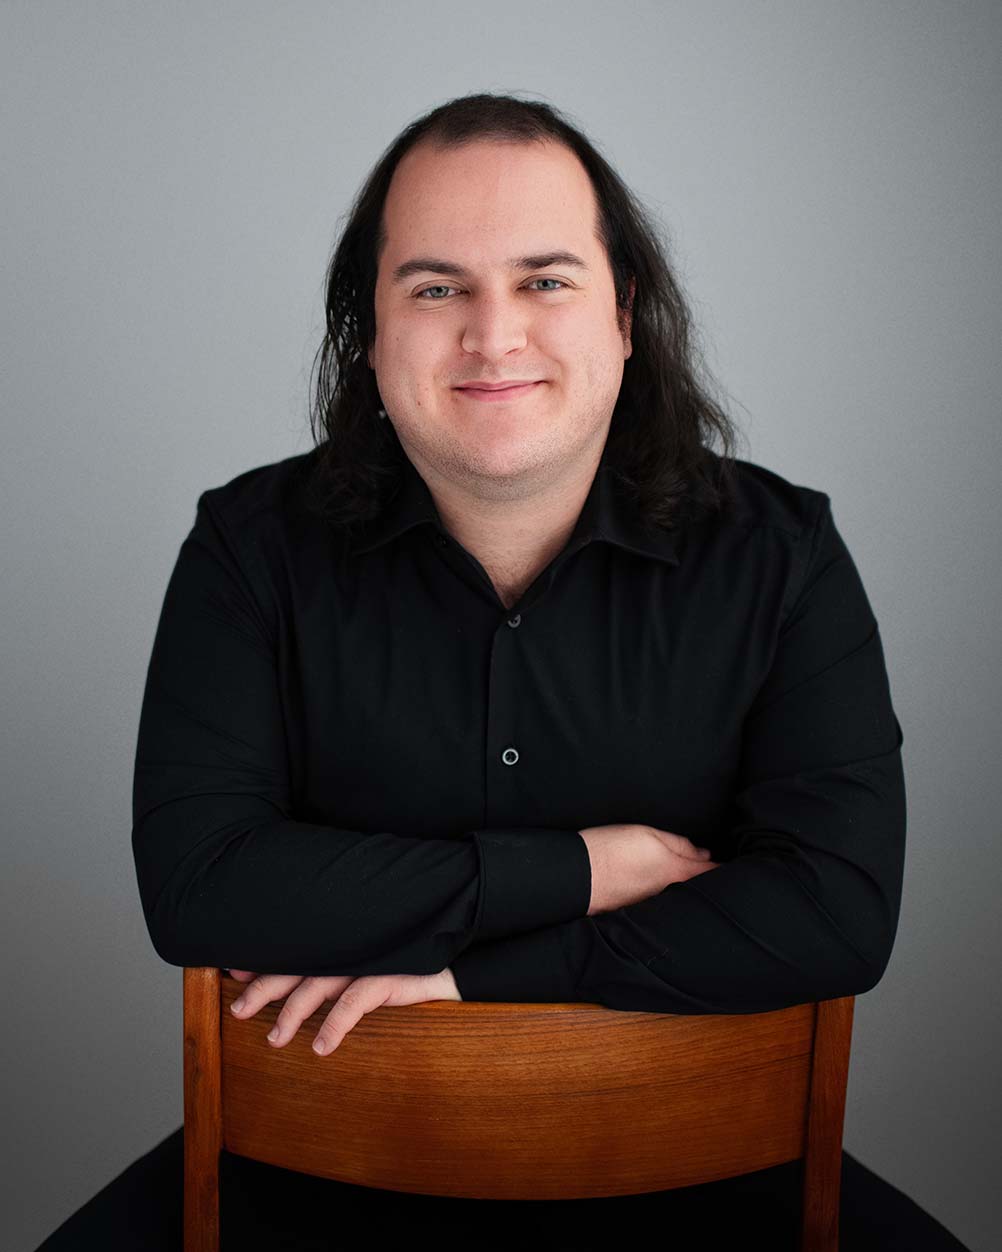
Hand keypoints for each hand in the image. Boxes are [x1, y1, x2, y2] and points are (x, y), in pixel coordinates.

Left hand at [225, 966, 461, 1055]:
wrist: (461, 965)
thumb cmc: (410, 968)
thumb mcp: (369, 970)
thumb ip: (334, 975)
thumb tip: (292, 993)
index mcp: (341, 942)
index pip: (294, 949)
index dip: (262, 961)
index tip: (233, 973)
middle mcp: (350, 946)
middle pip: (297, 964)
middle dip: (264, 986)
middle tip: (238, 1010)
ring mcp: (369, 958)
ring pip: (319, 983)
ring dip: (292, 1013)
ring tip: (274, 1040)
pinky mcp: (390, 973)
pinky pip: (355, 1000)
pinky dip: (335, 1024)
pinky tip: (321, 1047)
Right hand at [578, 823, 718, 915]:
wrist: (575, 877)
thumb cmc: (610, 849)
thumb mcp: (647, 834)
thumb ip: (679, 844)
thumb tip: (703, 853)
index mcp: (676, 872)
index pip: (711, 873)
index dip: (726, 870)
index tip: (738, 868)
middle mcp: (669, 894)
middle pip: (698, 890)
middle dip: (710, 883)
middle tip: (720, 872)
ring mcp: (653, 906)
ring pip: (680, 898)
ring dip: (688, 890)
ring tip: (692, 879)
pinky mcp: (637, 912)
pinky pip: (662, 904)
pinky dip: (667, 897)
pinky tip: (658, 888)